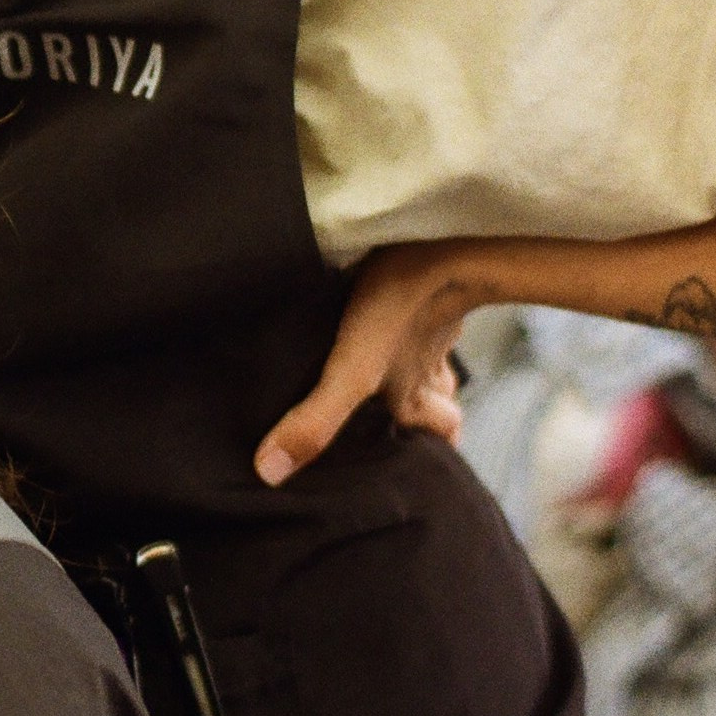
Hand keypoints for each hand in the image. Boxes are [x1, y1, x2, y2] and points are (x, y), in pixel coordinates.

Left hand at [256, 246, 468, 485]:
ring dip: (423, 380)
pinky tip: (396, 323)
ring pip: (436, 369)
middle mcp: (426, 370)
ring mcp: (432, 332)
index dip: (431, 456)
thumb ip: (316, 420)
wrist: (444, 243)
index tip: (419, 470)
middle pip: (440, 409)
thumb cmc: (398, 307)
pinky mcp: (429, 295)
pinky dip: (417, 332)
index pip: (437, 437)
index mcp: (411, 396)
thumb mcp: (351, 370)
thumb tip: (271, 472)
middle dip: (429, 424)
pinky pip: (429, 323)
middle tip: (409, 433)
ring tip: (397, 385)